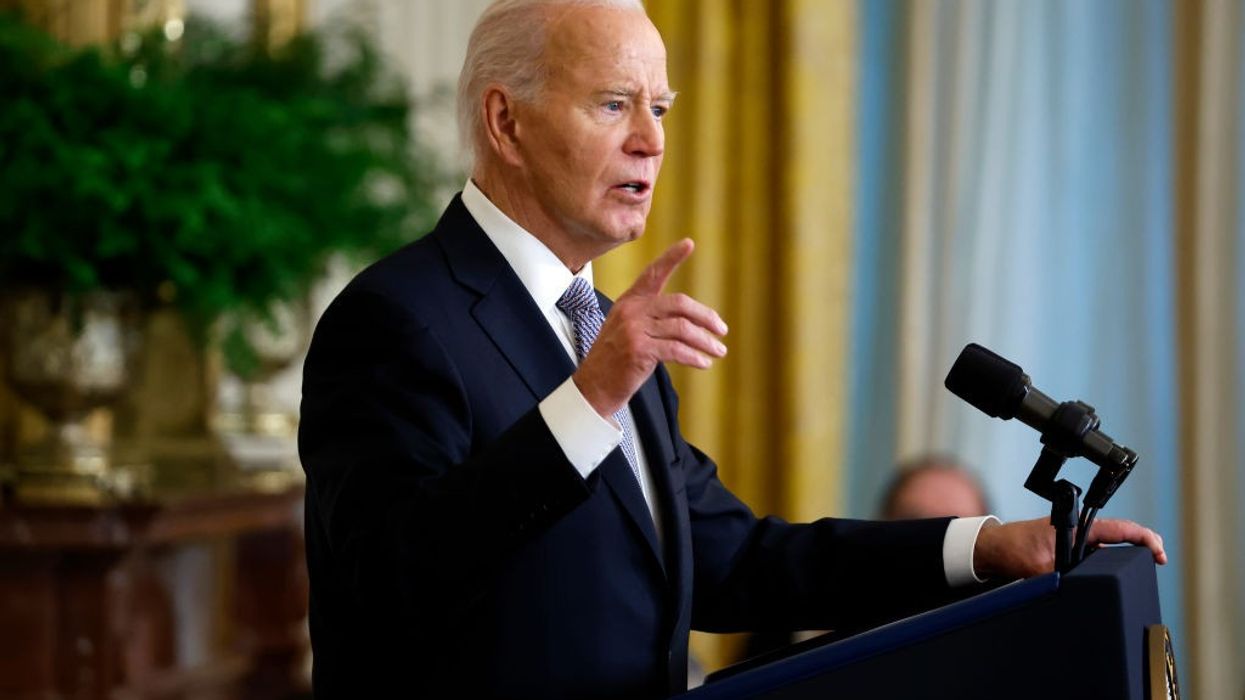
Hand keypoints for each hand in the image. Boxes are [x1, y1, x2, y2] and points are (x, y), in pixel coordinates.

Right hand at [574, 239, 727, 417]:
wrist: (593, 387)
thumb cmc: (614, 362)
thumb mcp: (627, 331)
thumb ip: (651, 320)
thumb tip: (689, 322)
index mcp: (629, 302)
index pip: (653, 274)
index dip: (671, 258)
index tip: (689, 243)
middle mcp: (631, 311)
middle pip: (679, 304)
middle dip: (705, 316)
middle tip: (722, 330)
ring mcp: (633, 330)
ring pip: (682, 328)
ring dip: (705, 341)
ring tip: (719, 351)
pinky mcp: (639, 350)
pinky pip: (677, 350)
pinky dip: (694, 357)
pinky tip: (704, 363)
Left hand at [973, 516, 1166, 579]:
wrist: (992, 549)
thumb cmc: (1012, 547)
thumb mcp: (1039, 566)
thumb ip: (1062, 576)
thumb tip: (1077, 589)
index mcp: (1077, 527)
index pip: (1121, 529)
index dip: (1145, 539)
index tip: (1159, 555)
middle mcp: (1080, 533)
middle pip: (1120, 540)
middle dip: (1141, 550)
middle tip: (1157, 564)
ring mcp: (1075, 544)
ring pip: (1109, 552)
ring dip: (1124, 561)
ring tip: (1142, 573)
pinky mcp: (1069, 555)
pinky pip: (1095, 561)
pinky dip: (1107, 569)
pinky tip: (1113, 581)